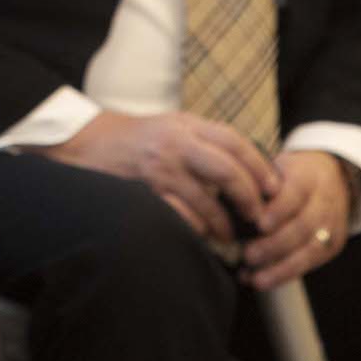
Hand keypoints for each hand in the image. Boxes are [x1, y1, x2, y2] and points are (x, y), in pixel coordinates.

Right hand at [35, 110, 280, 246]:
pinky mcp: (145, 193)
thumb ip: (205, 140)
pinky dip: (195, 229)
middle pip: (228, 171)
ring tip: (230, 235)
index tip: (273, 189)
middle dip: (249, 199)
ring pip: (207, 202)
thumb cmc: (137, 137)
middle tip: (259, 217)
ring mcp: (159, 170)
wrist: (87, 142)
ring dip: (224, 224)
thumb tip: (247, 165)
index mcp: (187, 126)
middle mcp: (176, 145)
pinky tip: (200, 234)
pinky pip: (180, 217)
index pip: (235, 143)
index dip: (260, 167)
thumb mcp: (173, 125)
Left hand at [242, 150, 353, 288]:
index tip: (259, 224)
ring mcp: (332, 225)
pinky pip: (311, 263)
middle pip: (304, 226)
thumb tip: (229, 206)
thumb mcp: (276, 169)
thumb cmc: (291, 175)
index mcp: (306, 177)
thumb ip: (258, 186)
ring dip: (281, 268)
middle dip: (275, 245)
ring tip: (255, 279)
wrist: (333, 177)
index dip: (278, 210)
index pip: (295, 193)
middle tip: (249, 255)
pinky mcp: (333, 246)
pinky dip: (285, 274)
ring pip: (311, 250)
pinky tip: (261, 280)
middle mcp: (324, 202)